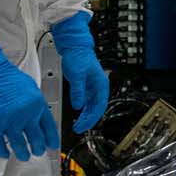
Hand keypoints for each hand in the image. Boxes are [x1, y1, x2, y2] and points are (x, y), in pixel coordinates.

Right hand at [0, 27, 61, 160]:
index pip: (50, 128)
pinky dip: (3, 151)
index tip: (52, 146)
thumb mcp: (31, 88)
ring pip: (20, 146)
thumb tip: (39, 119)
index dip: (52, 140)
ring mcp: (9, 121)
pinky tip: (5, 153)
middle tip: (37, 152)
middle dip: (38, 149)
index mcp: (38, 104)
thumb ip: (36, 105)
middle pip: (37, 140)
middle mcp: (26, 115)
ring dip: (23, 153)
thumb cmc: (6, 77)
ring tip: (24, 156)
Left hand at [50, 11, 109, 132]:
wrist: (74, 46)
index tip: (83, 127)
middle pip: (97, 108)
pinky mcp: (87, 86)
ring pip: (92, 106)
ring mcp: (93, 87)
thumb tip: (78, 106)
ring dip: (86, 115)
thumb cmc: (78, 57)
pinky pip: (87, 101)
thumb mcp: (77, 75)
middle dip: (88, 120)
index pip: (99, 107)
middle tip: (78, 129)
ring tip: (77, 124)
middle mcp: (99, 87)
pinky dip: (83, 109)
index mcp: (101, 85)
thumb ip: (78, 91)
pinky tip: (78, 113)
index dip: (91, 119)